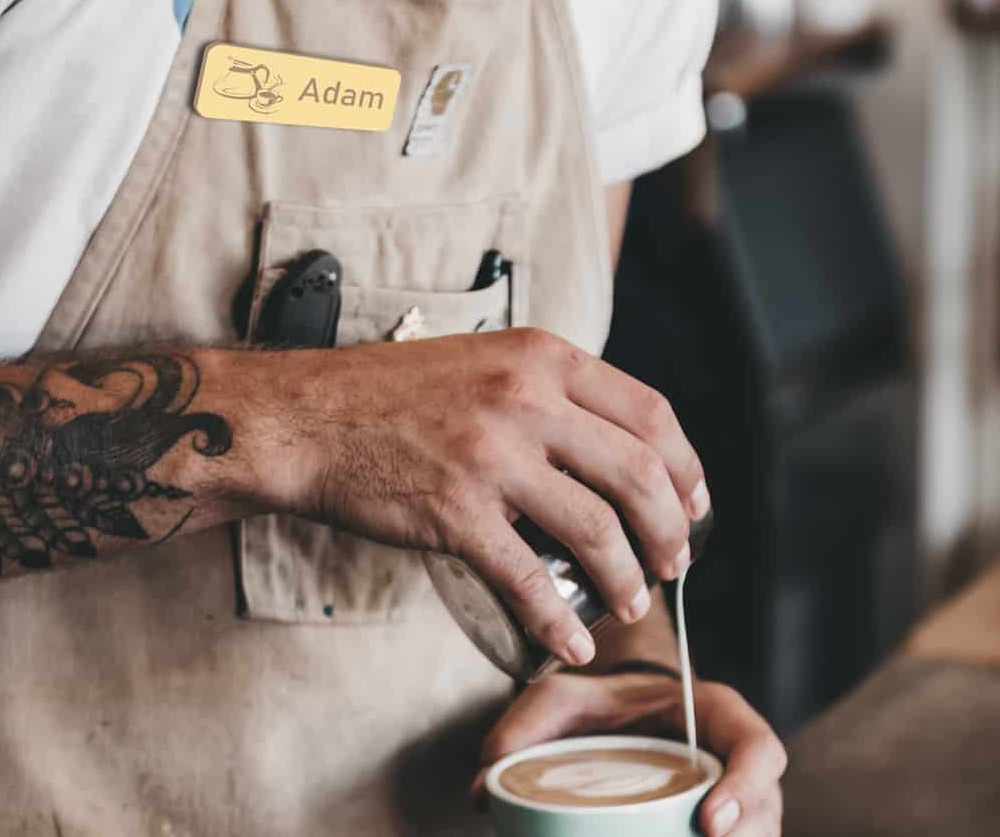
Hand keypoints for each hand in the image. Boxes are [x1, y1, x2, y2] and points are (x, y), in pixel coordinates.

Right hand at [263, 328, 708, 665]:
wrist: (305, 419)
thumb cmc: (390, 395)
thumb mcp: (484, 361)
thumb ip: (548, 392)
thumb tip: (612, 449)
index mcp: (542, 357)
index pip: (649, 412)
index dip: (686, 467)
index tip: (694, 504)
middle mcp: (525, 399)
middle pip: (637, 473)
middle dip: (670, 531)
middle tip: (673, 564)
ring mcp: (491, 455)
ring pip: (596, 529)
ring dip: (626, 579)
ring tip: (630, 604)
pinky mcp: (455, 511)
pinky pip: (527, 578)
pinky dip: (558, 620)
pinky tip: (570, 642)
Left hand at [475, 672, 784, 836]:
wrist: (615, 722)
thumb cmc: (599, 707)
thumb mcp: (559, 701)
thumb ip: (521, 731)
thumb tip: (483, 790)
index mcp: (713, 717)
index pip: (758, 747)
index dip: (747, 786)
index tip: (709, 823)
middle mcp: (735, 763)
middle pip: (767, 809)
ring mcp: (735, 804)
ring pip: (758, 836)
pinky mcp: (716, 831)